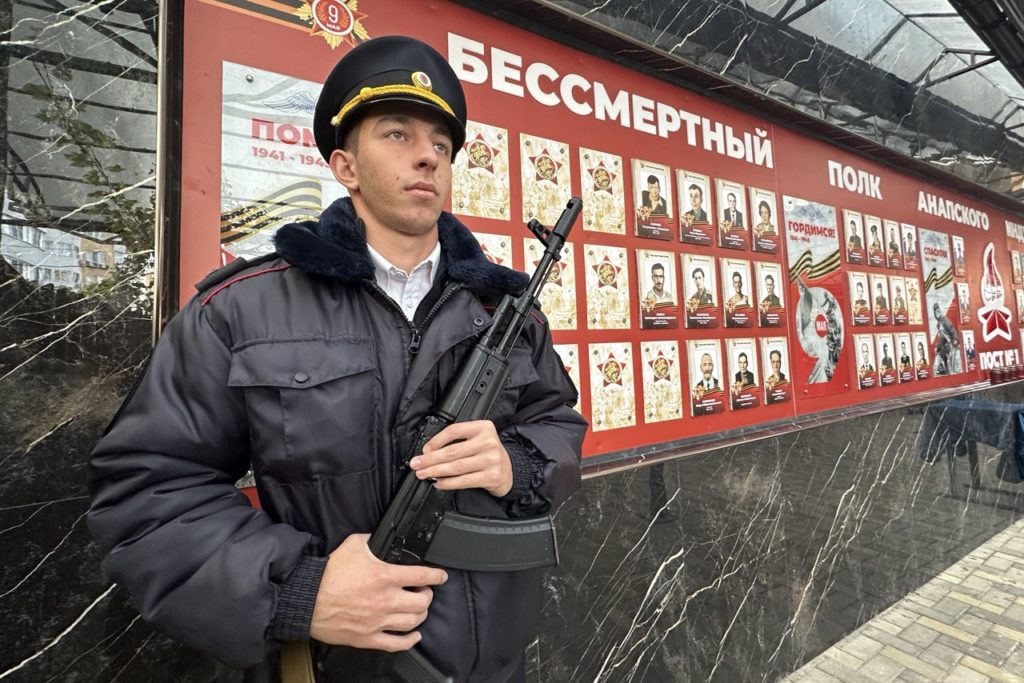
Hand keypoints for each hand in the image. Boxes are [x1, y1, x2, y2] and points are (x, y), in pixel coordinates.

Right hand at [309, 534, 447, 650]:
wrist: (306, 598)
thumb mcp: (354, 545)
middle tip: (424, 592)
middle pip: (422, 602)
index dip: (437, 575)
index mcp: (384, 576)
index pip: (422, 576)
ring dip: (420, 615)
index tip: (441, 576)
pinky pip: (396, 644)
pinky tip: (413, 635)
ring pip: (413, 622)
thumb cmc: (327, 574)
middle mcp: (385, 600)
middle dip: (428, 596)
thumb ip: (373, 541)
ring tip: (417, 609)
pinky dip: (410, 640)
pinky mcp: (368, 637)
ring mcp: (377, 621)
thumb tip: (383, 538)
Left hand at [410, 420, 512, 496]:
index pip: (454, 430)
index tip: (424, 450)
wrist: (509, 470)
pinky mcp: (491, 477)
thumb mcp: (478, 437)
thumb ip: (458, 440)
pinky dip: (448, 483)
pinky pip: (464, 481)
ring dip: (435, 471)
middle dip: (430, 459)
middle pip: (452, 451)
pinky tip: (438, 483)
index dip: (436, 441)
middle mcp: (488, 442)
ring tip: (423, 474)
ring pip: (456, 467)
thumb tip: (429, 452)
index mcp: (483, 427)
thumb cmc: (487, 453)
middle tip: (416, 464)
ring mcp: (491, 460)